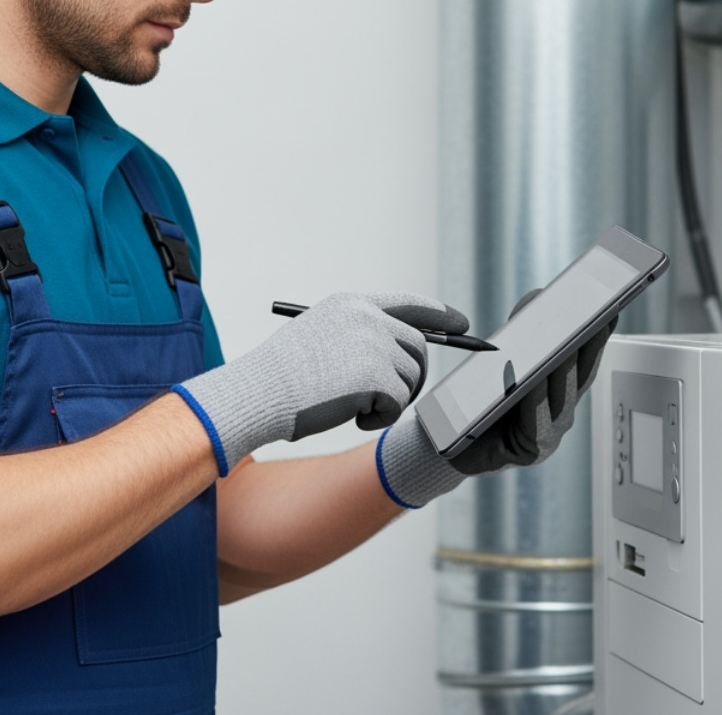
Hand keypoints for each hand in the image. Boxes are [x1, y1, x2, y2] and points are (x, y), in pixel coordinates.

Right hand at [174, 291, 467, 473]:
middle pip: (419, 347)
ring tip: (354, 407)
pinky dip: (380, 418)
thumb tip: (400, 358)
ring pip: (412, 378)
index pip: (409, 302)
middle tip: (388, 400)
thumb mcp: (319, 337)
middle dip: (412, 376)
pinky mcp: (378, 375)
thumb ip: (357, 338)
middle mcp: (368, 318)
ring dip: (390, 401)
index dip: (440, 314)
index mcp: (352, 304)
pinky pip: (400, 403)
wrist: (258, 393)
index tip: (463, 325)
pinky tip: (353, 417)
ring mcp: (375, 343)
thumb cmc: (280, 376)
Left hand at [375, 290, 616, 507]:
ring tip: (560, 340)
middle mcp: (561, 414)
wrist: (451, 442)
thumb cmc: (478, 399)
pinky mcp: (531, 451)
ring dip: (561, 369)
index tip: (608, 310)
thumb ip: (521, 337)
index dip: (598, 337)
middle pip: (579, 377)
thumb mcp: (503, 361)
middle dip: (584, 346)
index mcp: (560, 393)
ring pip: (561, 398)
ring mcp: (550, 435)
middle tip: (587, 317)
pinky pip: (536, 421)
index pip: (585, 361)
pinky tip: (530, 379)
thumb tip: (535, 301)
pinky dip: (534, 398)